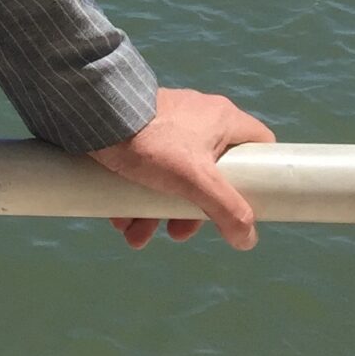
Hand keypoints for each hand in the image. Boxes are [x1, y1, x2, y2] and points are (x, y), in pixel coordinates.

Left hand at [88, 86, 275, 249]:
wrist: (94, 115)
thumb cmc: (153, 142)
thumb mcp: (196, 180)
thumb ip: (227, 210)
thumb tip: (247, 239)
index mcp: (223, 120)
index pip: (260, 144)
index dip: (260, 174)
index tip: (249, 203)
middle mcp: (199, 118)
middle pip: (212, 175)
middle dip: (192, 212)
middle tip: (176, 232)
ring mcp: (168, 124)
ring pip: (175, 177)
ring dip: (157, 212)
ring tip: (137, 235)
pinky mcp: (140, 131)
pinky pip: (148, 169)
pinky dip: (138, 196)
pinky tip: (121, 220)